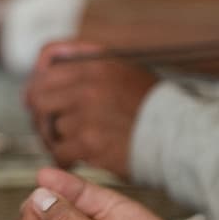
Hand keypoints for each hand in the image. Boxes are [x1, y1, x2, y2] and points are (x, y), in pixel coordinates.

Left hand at [24, 41, 158, 176]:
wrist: (181, 137)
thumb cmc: (155, 107)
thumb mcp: (126, 69)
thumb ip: (91, 64)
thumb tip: (47, 66)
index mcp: (97, 62)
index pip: (46, 58)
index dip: (37, 78)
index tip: (38, 93)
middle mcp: (88, 84)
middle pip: (38, 95)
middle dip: (40, 113)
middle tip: (48, 127)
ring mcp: (86, 113)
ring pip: (49, 126)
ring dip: (54, 139)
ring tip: (69, 145)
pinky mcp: (89, 142)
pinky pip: (59, 152)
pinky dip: (64, 160)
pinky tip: (75, 161)